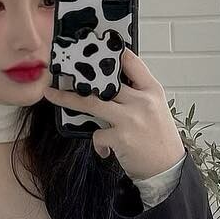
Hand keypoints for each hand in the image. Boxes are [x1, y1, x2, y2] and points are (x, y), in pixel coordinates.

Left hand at [42, 46, 185, 178]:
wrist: (167, 169)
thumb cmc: (159, 138)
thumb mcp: (155, 108)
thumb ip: (136, 94)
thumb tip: (108, 84)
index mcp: (152, 90)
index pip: (132, 62)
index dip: (112, 53)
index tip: (95, 49)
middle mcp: (142, 101)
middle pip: (104, 82)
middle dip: (79, 76)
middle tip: (61, 72)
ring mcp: (130, 118)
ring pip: (91, 102)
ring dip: (67, 99)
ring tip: (52, 95)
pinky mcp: (121, 137)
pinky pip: (97, 133)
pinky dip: (98, 142)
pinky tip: (105, 149)